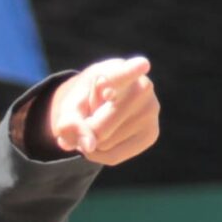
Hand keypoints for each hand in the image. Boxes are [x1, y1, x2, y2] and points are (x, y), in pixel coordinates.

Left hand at [45, 57, 160, 164]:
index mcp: (120, 69)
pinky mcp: (151, 134)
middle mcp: (143, 87)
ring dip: (93, 140)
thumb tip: (89, 147)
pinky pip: (113, 157)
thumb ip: (70, 121)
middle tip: (91, 113)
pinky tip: (107, 136)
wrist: (106, 100)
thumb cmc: (86, 97)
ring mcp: (151, 112)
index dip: (133, 69)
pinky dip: (99, 153)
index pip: (129, 70)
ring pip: (103, 144)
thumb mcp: (70, 104)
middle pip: (98, 128)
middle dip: (85, 129)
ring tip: (102, 121)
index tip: (142, 64)